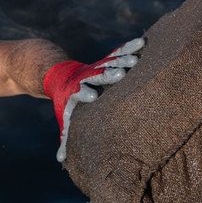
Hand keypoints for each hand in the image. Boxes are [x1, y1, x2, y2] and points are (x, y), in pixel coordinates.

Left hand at [43, 38, 143, 162]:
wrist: (58, 73)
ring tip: (136, 60)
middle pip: (97, 75)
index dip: (84, 93)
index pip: (79, 92)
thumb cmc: (67, 101)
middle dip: (108, 74)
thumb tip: (61, 160)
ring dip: (123, 60)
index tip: (92, 96)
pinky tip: (143, 43)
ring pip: (110, 62)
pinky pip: (119, 52)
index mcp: (76, 92)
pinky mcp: (106, 59)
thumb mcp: (64, 116)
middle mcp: (87, 78)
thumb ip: (66, 136)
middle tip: (120, 74)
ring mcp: (98, 67)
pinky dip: (130, 48)